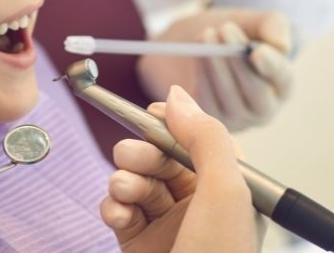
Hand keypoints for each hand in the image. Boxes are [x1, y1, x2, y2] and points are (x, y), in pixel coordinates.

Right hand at [101, 86, 263, 252]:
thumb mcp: (225, 194)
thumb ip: (205, 137)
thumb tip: (176, 96)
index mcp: (224, 188)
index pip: (192, 139)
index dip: (169, 125)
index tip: (150, 117)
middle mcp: (194, 202)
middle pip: (157, 155)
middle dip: (139, 152)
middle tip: (131, 159)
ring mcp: (164, 223)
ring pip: (133, 177)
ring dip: (123, 179)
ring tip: (124, 192)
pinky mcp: (136, 241)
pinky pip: (116, 207)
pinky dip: (111, 206)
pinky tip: (116, 214)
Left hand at [137, 8, 292, 130]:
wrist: (186, 44)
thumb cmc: (225, 32)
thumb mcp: (249, 20)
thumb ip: (272, 25)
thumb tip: (280, 45)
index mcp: (280, 83)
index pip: (283, 79)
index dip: (272, 67)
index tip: (257, 51)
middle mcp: (263, 108)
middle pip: (257, 94)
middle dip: (238, 61)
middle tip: (223, 29)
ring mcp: (235, 118)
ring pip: (230, 99)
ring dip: (216, 64)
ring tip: (206, 34)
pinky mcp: (208, 120)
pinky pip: (206, 103)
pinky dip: (202, 76)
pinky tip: (196, 53)